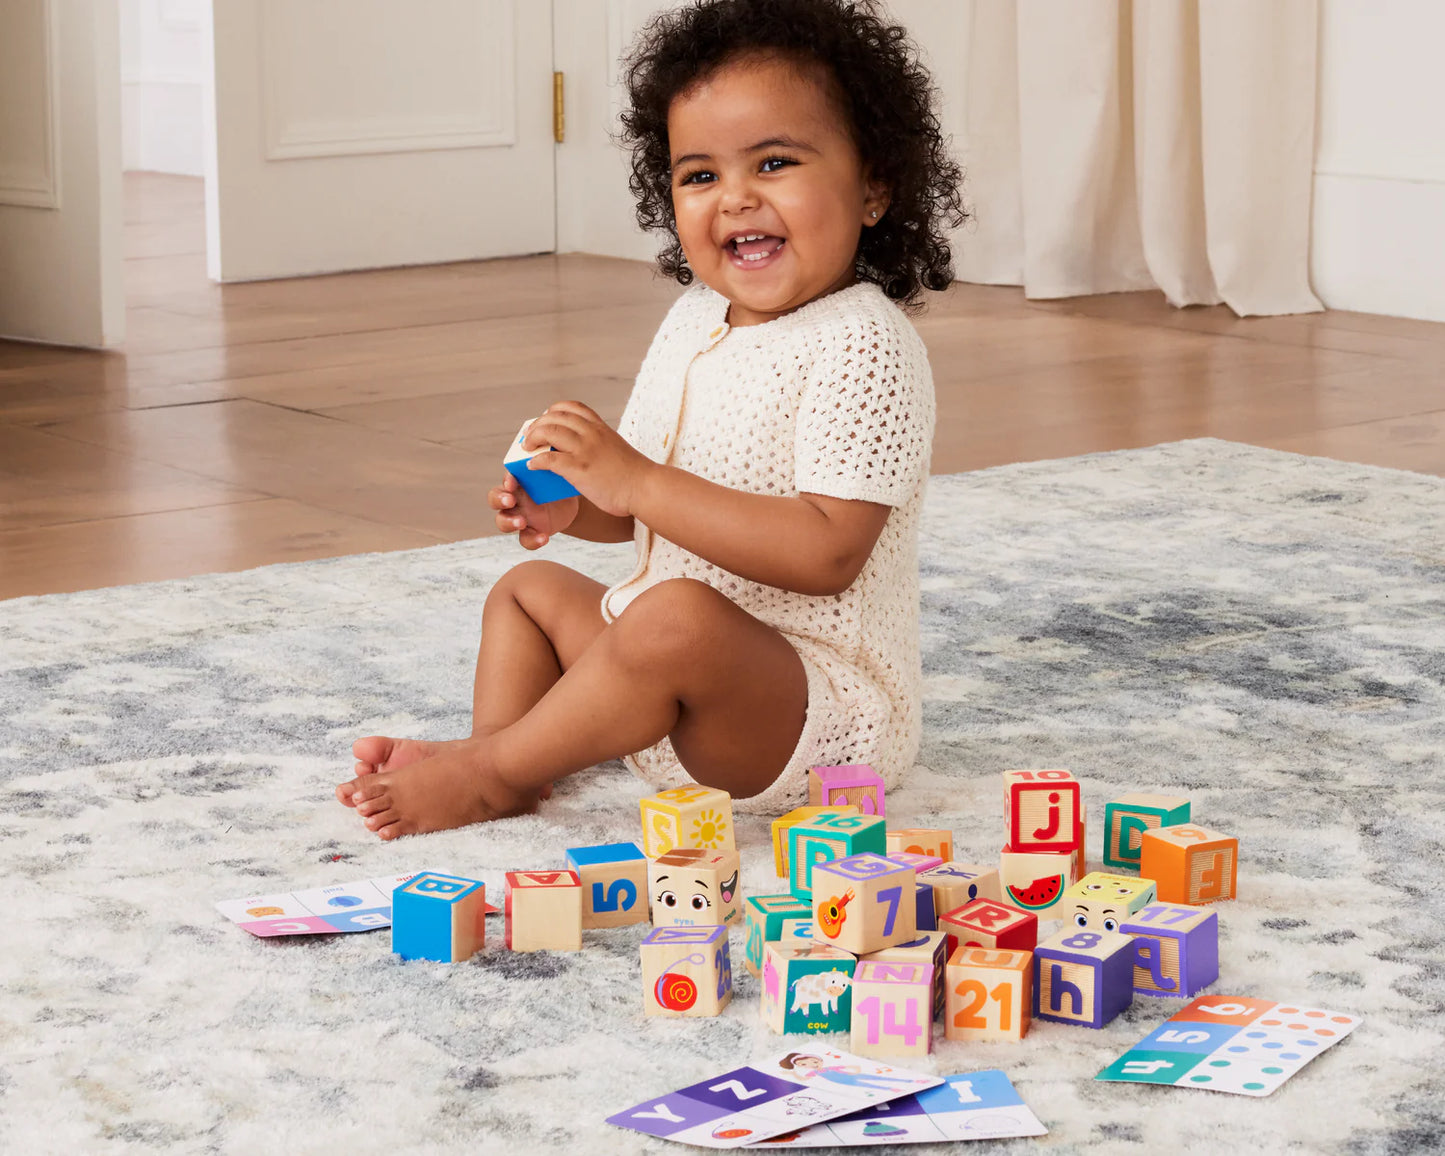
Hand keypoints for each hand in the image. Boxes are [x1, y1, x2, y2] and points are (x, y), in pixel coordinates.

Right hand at [488, 472, 577, 549]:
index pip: (506, 480)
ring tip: (521, 522)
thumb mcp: (557, 476)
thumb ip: (551, 469)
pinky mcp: (529, 532)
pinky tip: (544, 538)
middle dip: (499, 500)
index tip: (512, 482)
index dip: (506, 481)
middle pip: (494, 500)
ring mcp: (519, 516)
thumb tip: (555, 457)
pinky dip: (532, 540)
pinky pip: (524, 539)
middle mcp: (514, 499)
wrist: (570, 506)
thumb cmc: (559, 485)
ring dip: (508, 522)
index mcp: (519, 483)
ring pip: (502, 521)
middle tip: (510, 501)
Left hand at [523, 401, 653, 517]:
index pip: (572, 407)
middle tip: (529, 436)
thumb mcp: (617, 448)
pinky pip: (549, 458)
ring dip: (533, 438)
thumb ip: (600, 445)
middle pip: (555, 416)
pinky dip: (536, 460)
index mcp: (600, 428)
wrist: (646, 488)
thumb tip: (586, 451)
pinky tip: (532, 466)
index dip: (554, 410)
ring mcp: (585, 449)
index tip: (546, 419)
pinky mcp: (579, 468)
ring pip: (548, 431)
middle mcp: (591, 433)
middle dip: (537, 424)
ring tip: (527, 448)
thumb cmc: (634, 475)